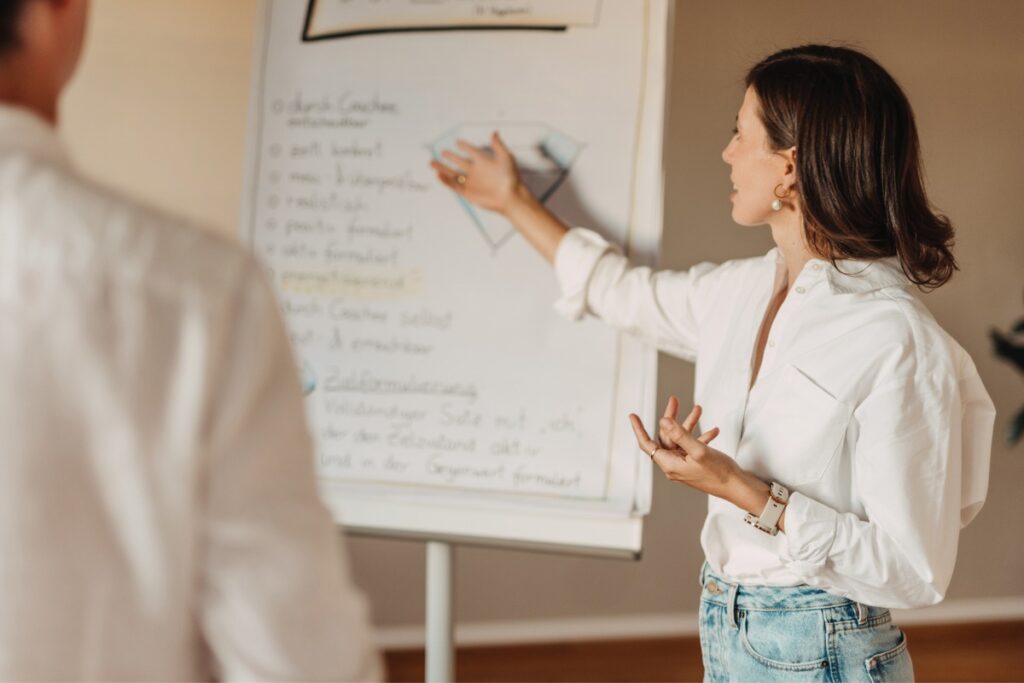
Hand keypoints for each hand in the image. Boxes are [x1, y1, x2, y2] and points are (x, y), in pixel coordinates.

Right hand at [429, 132, 529, 214]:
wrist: (510, 197)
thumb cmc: (511, 177)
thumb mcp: (505, 157)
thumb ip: (498, 145)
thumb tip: (494, 132)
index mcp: (485, 162)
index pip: (472, 152)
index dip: (465, 147)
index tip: (457, 142)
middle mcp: (477, 172)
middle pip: (460, 163)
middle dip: (451, 157)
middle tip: (443, 152)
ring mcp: (471, 183)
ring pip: (453, 174)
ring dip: (442, 169)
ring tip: (431, 163)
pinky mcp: (468, 193)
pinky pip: (454, 186)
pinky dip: (446, 181)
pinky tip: (438, 175)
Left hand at [629, 396, 766, 509]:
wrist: (738, 488)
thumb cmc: (720, 473)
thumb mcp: (698, 451)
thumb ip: (680, 435)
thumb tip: (662, 421)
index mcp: (670, 464)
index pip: (647, 444)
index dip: (638, 429)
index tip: (633, 415)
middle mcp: (674, 465)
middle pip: (666, 437)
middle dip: (671, 418)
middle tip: (674, 400)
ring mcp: (685, 465)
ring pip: (680, 440)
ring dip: (689, 425)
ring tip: (698, 409)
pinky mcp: (695, 465)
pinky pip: (693, 447)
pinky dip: (701, 437)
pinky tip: (713, 430)